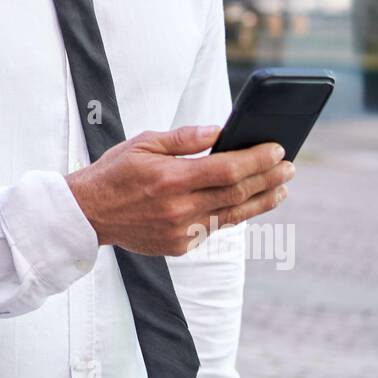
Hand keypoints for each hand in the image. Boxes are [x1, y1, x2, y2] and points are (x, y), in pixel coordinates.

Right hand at [64, 125, 293, 256]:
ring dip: (262, 201)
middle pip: (237, 193)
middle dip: (268, 178)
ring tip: (282, 188)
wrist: (88, 214)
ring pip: (233, 215)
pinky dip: (235, 214)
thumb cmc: (115, 172)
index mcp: (169, 178)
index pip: (227, 169)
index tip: (277, 148)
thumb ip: (183, 138)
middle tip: (289, 167)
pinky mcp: (180, 246)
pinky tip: (249, 202)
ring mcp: (180, 231)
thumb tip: (220, 131)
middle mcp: (178, 208)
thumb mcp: (143, 143)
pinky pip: (215, 228)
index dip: (257, 159)